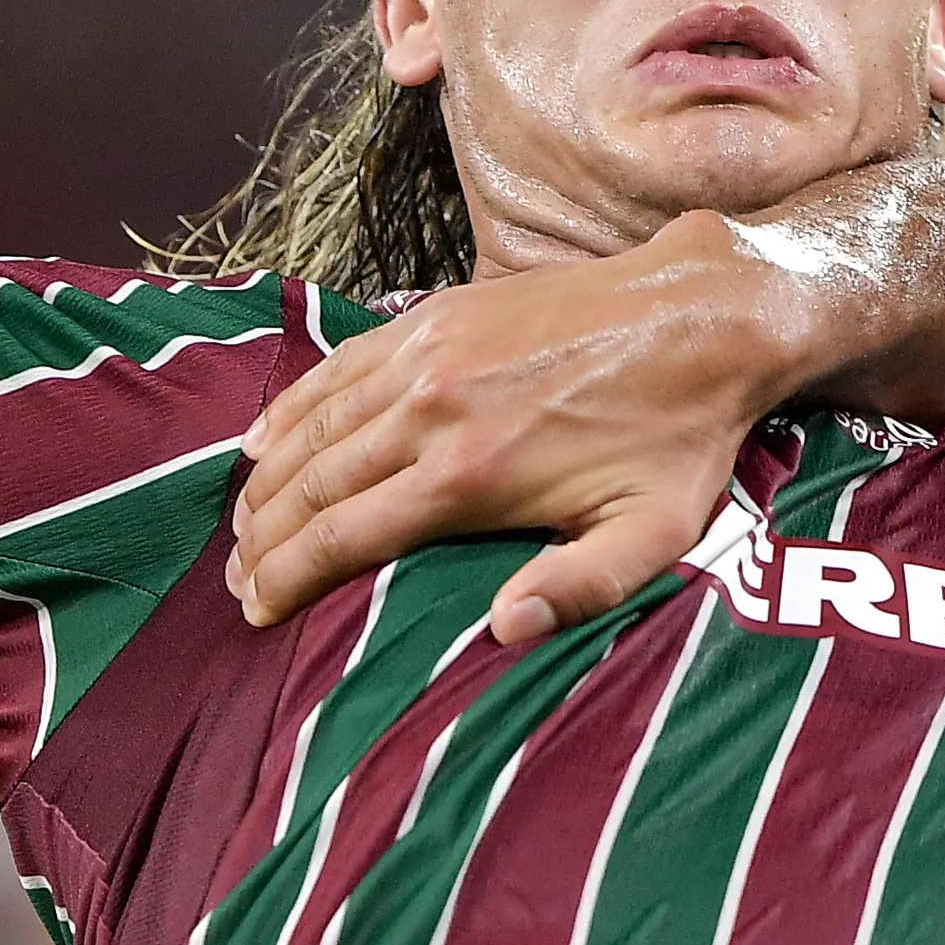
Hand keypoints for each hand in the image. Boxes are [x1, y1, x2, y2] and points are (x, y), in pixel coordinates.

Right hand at [230, 213, 809, 643]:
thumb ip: (582, 588)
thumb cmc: (684, 433)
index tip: (257, 612)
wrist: (706, 313)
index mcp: (470, 475)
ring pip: (311, 426)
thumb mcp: (656, 529)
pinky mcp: (438, 314)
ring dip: (265, 480)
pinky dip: (291, 407)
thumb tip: (504, 631)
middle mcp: (431, 411)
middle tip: (238, 580)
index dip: (286, 581)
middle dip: (262, 541)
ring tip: (242, 525)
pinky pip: (339, 366)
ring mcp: (427, 355)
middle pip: (310, 486)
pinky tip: (265, 438)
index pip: (341, 539)